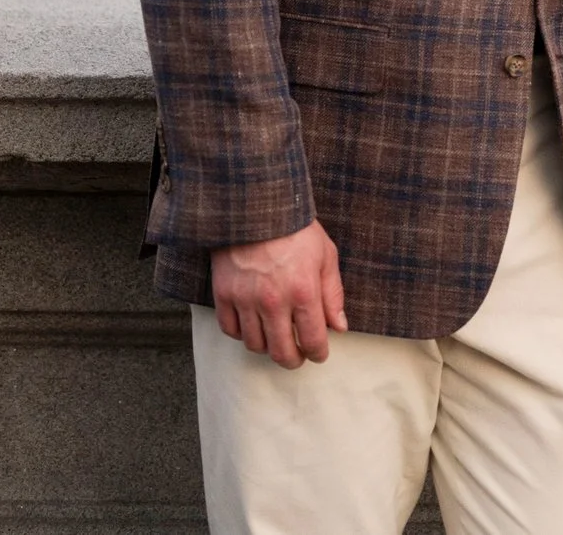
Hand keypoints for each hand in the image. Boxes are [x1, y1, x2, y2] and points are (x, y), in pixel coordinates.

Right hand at [209, 219, 347, 368]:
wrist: (254, 202)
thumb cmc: (293, 226)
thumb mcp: (325, 255)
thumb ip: (333, 294)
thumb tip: (339, 327)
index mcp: (303, 292)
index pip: (313, 342)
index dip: (318, 353)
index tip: (318, 352)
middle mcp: (273, 301)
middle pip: (282, 353)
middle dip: (293, 360)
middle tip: (296, 354)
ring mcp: (245, 298)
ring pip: (255, 345)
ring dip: (267, 347)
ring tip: (274, 337)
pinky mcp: (223, 292)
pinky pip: (229, 329)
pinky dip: (241, 332)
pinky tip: (251, 323)